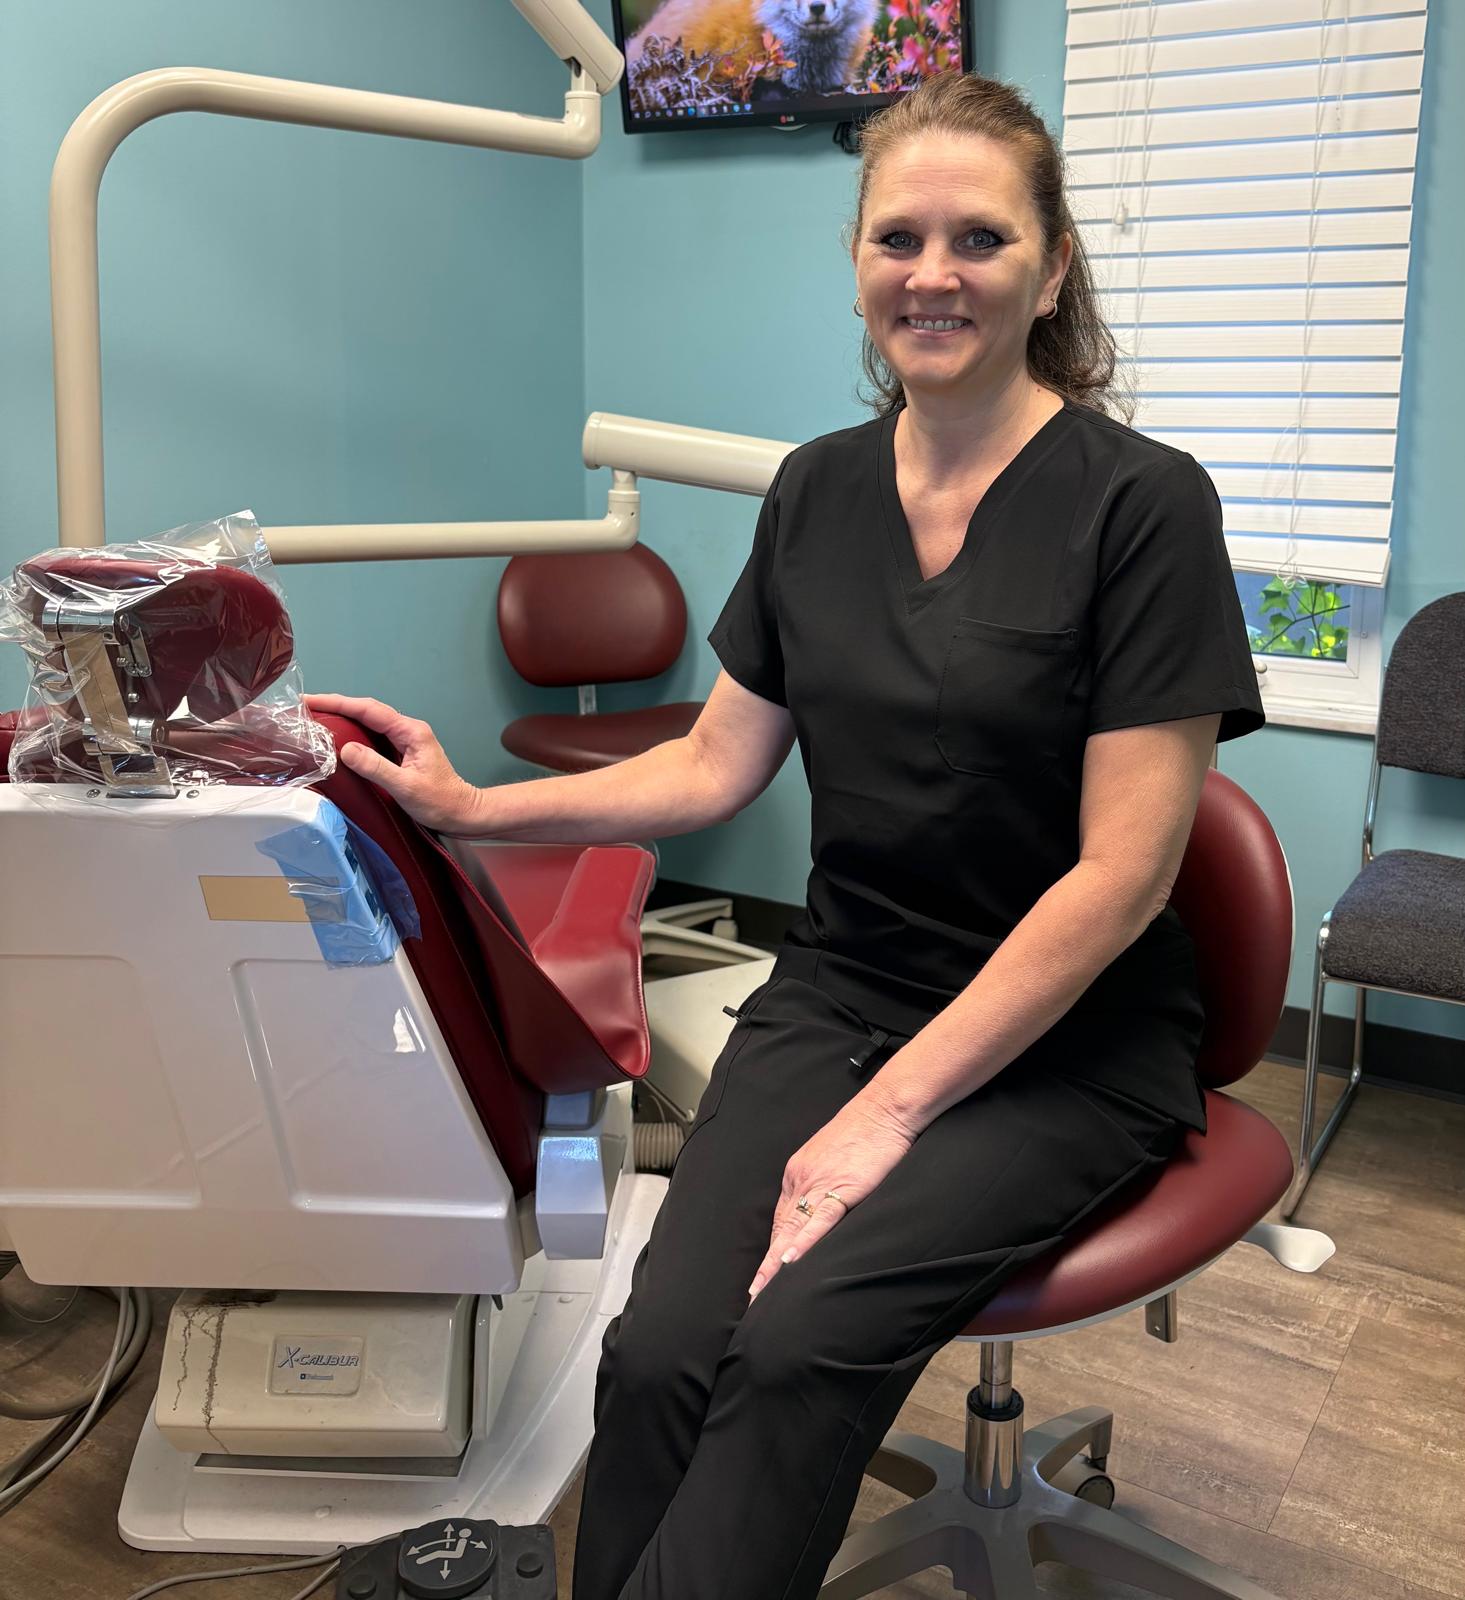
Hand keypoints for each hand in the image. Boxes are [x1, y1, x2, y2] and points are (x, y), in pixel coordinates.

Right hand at [304, 693, 482, 832]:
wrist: (463, 814)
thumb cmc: (440, 802)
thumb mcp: (406, 787)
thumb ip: (376, 768)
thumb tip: (345, 750)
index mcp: (410, 731)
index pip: (368, 710)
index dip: (337, 703)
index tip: (310, 700)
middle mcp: (407, 730)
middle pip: (366, 711)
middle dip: (336, 706)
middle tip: (305, 708)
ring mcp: (405, 741)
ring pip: (368, 723)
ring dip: (343, 719)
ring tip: (314, 718)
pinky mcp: (401, 753)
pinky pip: (373, 737)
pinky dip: (353, 734)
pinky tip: (338, 739)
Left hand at [747, 1096, 916, 1301]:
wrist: (886, 1108)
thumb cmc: (867, 1131)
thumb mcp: (836, 1157)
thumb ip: (826, 1182)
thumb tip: (826, 1204)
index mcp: (799, 1172)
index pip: (782, 1219)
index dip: (774, 1249)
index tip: (765, 1274)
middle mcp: (801, 1179)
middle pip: (781, 1229)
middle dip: (767, 1265)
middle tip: (754, 1294)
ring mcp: (818, 1183)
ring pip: (792, 1230)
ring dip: (776, 1264)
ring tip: (763, 1291)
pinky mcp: (842, 1187)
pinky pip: (819, 1220)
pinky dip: (804, 1243)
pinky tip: (790, 1262)